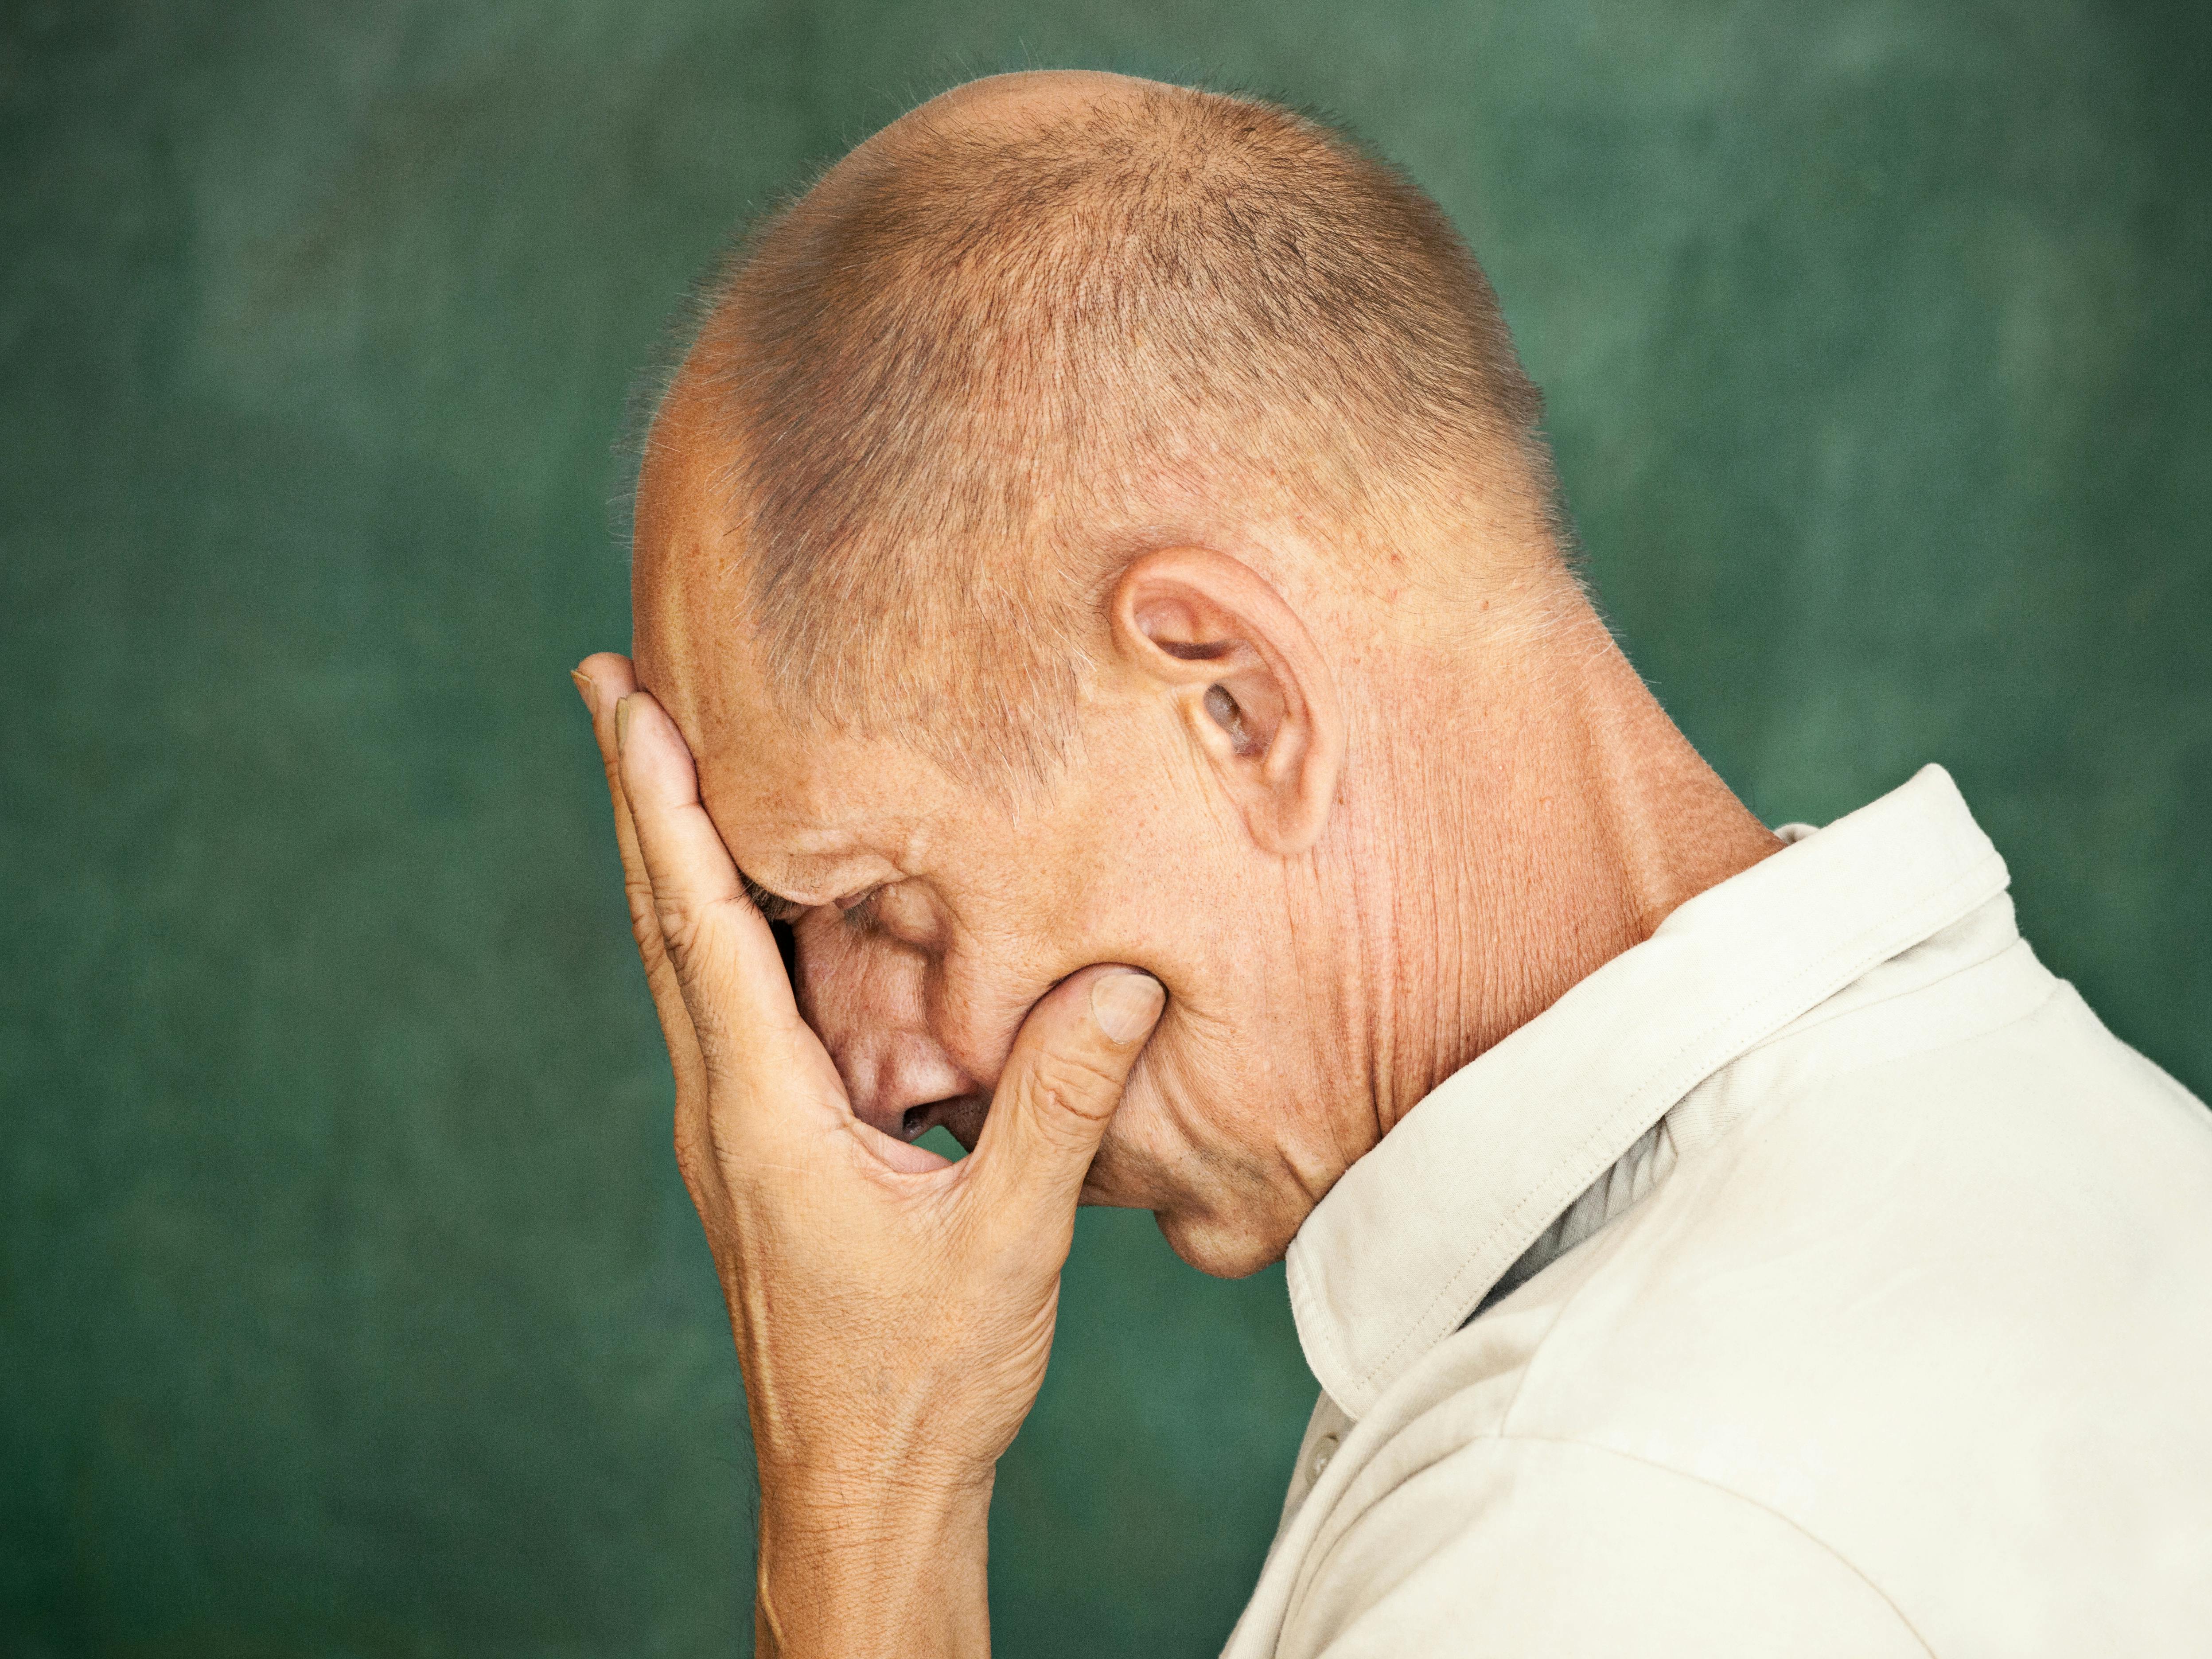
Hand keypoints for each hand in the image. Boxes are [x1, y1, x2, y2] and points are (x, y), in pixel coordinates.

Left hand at [572, 654, 1163, 1657]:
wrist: (859, 1489)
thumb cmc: (920, 1379)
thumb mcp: (1005, 1241)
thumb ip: (1055, 1108)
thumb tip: (1122, 980)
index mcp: (763, 1113)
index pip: (698, 925)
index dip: (660, 804)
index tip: (624, 701)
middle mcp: (724, 1107)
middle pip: (664, 920)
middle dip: (638, 795)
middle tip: (614, 682)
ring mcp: (733, 1130)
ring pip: (688, 963)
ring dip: (673, 854)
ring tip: (669, 755)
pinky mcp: (760, 1153)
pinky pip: (734, 1011)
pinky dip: (728, 927)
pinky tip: (764, 898)